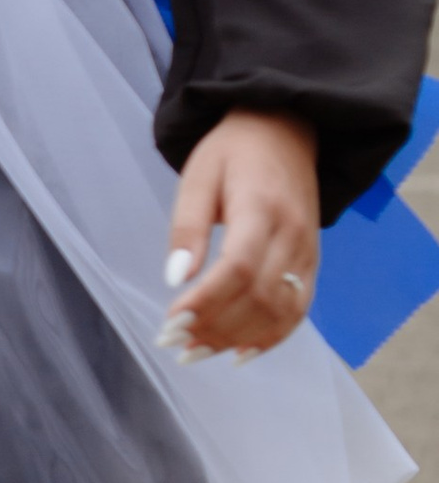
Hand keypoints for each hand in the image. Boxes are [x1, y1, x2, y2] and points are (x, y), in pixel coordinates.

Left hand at [158, 108, 320, 359]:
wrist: (285, 130)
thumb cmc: (233, 152)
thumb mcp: (198, 176)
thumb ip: (187, 228)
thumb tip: (174, 278)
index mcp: (261, 207)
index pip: (238, 268)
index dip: (206, 301)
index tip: (171, 322)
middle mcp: (292, 234)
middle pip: (258, 296)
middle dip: (214, 328)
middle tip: (174, 344)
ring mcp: (307, 251)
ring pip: (280, 310)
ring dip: (237, 338)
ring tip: (196, 352)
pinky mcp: (312, 262)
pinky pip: (297, 309)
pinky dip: (270, 337)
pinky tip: (238, 353)